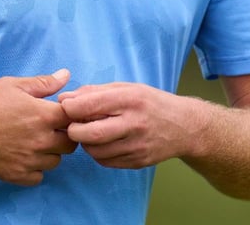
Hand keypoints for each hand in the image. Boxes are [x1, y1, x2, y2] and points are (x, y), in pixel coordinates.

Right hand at [0, 69, 77, 185]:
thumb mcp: (14, 85)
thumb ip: (44, 83)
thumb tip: (66, 75)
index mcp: (44, 116)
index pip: (76, 119)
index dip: (72, 116)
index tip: (63, 115)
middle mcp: (41, 140)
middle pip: (71, 143)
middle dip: (65, 135)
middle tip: (51, 130)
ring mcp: (29, 160)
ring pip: (56, 161)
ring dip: (50, 153)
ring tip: (35, 143)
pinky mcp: (17, 175)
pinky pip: (39, 177)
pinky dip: (35, 169)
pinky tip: (25, 157)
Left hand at [58, 82, 208, 168]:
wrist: (184, 126)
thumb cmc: (151, 103)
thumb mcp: (128, 88)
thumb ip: (95, 92)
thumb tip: (65, 99)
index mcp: (131, 99)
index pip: (90, 105)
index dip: (70, 107)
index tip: (66, 106)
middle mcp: (135, 123)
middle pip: (91, 133)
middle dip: (73, 130)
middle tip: (73, 125)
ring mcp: (137, 145)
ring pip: (95, 151)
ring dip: (85, 142)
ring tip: (91, 132)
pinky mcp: (138, 162)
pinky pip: (106, 161)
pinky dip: (98, 153)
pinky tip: (105, 143)